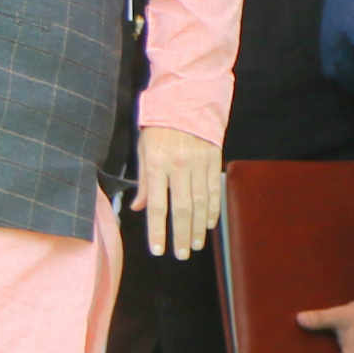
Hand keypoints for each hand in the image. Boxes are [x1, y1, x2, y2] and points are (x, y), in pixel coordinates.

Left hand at [132, 126, 222, 259]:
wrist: (187, 98)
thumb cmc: (160, 125)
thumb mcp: (144, 149)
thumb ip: (143, 181)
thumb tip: (139, 208)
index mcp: (157, 164)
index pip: (157, 206)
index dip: (157, 231)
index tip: (158, 250)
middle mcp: (179, 166)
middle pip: (182, 210)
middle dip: (181, 235)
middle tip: (181, 254)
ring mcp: (199, 163)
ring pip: (200, 204)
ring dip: (198, 228)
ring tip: (195, 245)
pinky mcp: (214, 160)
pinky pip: (214, 191)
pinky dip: (212, 210)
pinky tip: (209, 224)